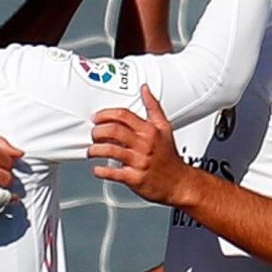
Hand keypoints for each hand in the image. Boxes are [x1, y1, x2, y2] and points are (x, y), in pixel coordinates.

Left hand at [87, 85, 197, 205]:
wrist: (179, 182)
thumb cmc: (169, 156)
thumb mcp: (164, 127)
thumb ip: (153, 107)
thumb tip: (145, 89)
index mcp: (149, 130)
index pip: (123, 115)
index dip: (105, 114)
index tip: (96, 118)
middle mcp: (144, 144)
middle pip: (113, 131)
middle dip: (97, 131)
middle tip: (93, 134)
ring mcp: (139, 161)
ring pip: (110, 151)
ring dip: (95, 150)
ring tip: (92, 151)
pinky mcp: (135, 178)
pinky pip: (113, 173)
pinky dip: (101, 171)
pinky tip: (98, 168)